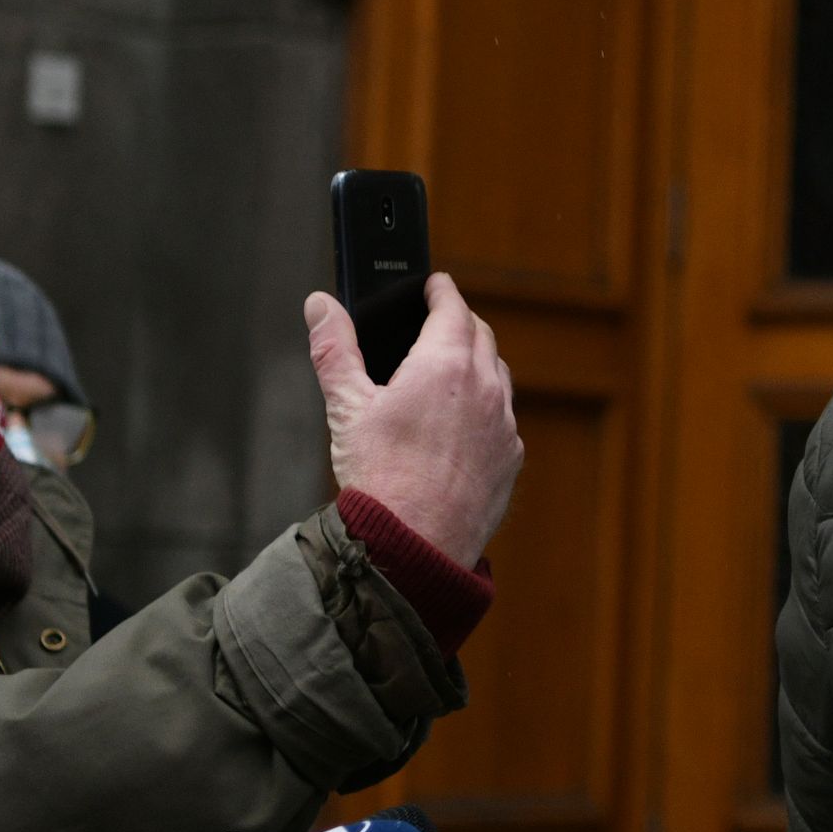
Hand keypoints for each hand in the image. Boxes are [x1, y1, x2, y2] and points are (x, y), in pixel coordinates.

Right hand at [305, 272, 522, 562]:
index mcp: (444, 365)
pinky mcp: (510, 458)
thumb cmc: (380, 480)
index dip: (442, 291)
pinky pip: (503, 418)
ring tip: (455, 365)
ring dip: (479, 362)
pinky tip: (467, 421)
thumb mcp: (346, 407)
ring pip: (497, 376)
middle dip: (461, 321)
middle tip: (442, 319)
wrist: (413, 546)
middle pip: (481, 336)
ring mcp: (502, 424)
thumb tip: (321, 305)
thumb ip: (334, 348)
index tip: (435, 285)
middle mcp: (483, 388)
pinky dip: (488, 406)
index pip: (452, 308)